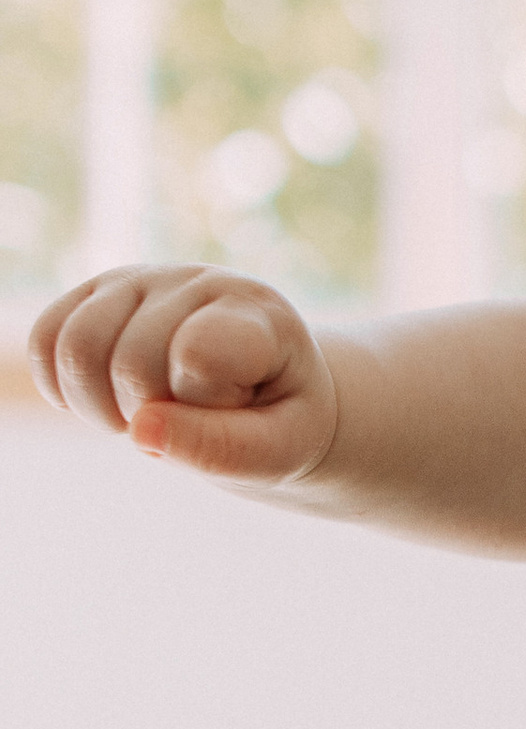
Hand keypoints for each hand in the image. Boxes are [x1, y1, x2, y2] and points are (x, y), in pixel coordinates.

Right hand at [31, 264, 337, 482]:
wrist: (263, 387)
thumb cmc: (276, 420)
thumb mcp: (278, 449)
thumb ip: (222, 448)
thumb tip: (141, 432)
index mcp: (256, 313)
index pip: (199, 353)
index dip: (203, 404)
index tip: (236, 409)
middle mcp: (197, 281)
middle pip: (130, 364)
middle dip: (153, 420)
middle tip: (190, 424)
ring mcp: (142, 279)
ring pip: (76, 350)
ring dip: (101, 408)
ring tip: (147, 416)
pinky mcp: (97, 292)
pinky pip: (45, 341)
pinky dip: (62, 389)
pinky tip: (105, 402)